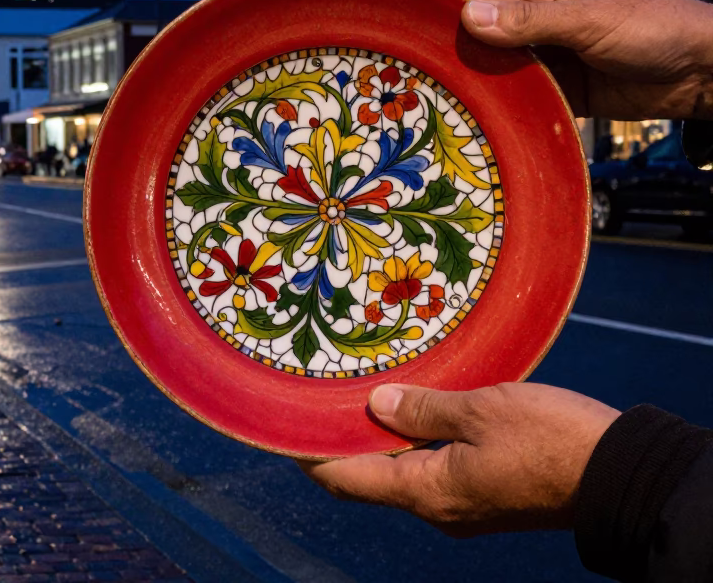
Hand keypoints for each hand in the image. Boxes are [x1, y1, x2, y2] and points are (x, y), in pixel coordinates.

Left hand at [299, 382, 619, 536]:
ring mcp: (462, 506)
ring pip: (401, 473)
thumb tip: (375, 407)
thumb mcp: (481, 410)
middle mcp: (436, 508)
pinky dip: (413, 445)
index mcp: (425, 491)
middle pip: (368, 478)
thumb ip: (423, 409)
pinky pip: (433, 471)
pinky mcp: (485, 495)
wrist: (619, 476)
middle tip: (321, 400)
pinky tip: (414, 411)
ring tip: (362, 396)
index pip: (345, 479)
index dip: (309, 454)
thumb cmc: (550, 440)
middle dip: (341, 443)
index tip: (285, 425)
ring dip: (379, 440)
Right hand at [461, 0, 712, 120]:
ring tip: (464, 109)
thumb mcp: (589, 20)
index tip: (437, 53)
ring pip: (508, 75)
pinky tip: (497, 122)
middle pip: (493, 43)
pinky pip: (530, 101)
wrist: (703, 73)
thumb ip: (531, 22)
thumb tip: (469, 18)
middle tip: (445, 88)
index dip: (464, 27)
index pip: (490, 5)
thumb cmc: (655, 28)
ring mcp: (555, 59)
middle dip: (474, 63)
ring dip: (494, 90)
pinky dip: (517, 111)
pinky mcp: (566, 92)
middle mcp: (546, 22)